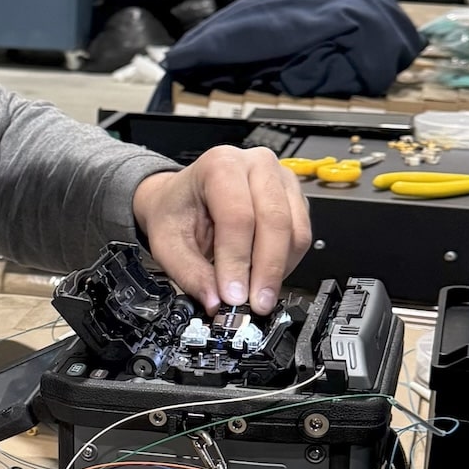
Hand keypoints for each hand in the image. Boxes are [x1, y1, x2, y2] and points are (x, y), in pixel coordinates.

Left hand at [130, 147, 310, 313]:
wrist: (185, 197)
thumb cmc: (177, 210)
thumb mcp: (167, 242)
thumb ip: (189, 273)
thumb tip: (215, 301)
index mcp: (220, 164)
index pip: (237, 216)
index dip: (236, 260)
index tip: (233, 295)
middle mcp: (256, 164)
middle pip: (274, 221)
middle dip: (266, 271)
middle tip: (255, 303)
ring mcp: (281, 179)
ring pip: (295, 231)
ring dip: (279, 271)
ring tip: (258, 296)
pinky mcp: (295, 198)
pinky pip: (301, 236)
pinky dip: (286, 264)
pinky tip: (266, 278)